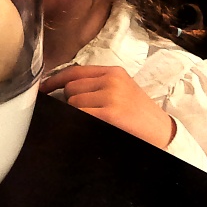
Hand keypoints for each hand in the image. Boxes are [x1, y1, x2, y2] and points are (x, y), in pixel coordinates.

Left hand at [40, 64, 175, 148]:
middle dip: (70, 102)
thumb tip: (64, 92)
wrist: (164, 134)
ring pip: (73, 102)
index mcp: (113, 72)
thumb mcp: (121, 93)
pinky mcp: (112, 112)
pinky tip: (88, 126)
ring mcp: (112, 95)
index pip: (74, 71)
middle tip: (86, 114)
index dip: (54, 80)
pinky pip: (80, 114)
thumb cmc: (139, 118)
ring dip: (77, 114)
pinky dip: (78, 121)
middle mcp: (112, 79)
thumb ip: (97, 87)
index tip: (42, 89)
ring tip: (96, 121)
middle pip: (70, 87)